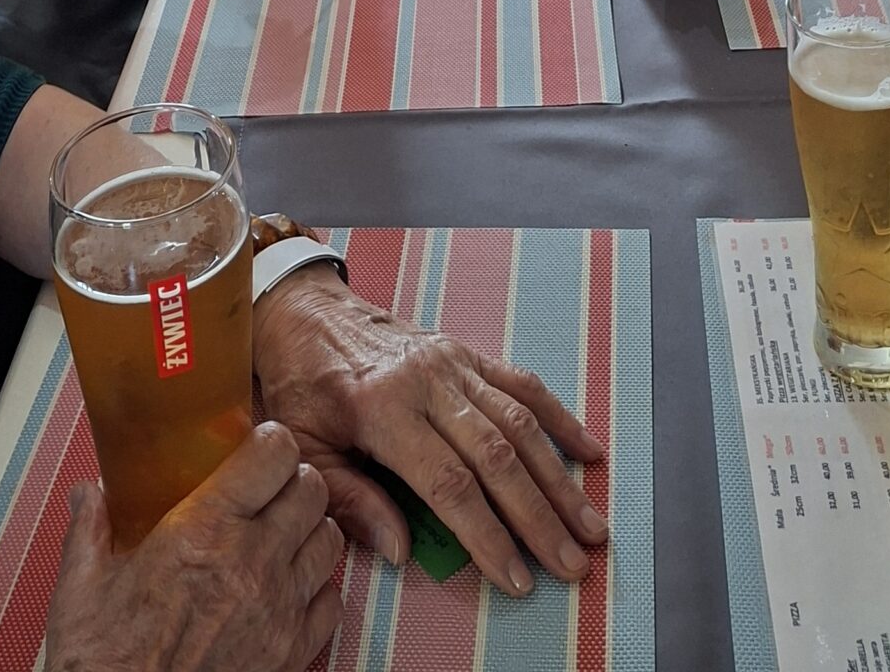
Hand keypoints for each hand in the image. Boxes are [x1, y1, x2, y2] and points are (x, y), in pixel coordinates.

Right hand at [43, 424, 343, 671]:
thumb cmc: (107, 666)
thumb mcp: (82, 590)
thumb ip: (89, 530)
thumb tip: (88, 492)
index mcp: (204, 532)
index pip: (275, 453)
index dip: (271, 442)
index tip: (256, 448)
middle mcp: (252, 563)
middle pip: (312, 489)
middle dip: (294, 481)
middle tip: (268, 491)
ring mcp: (278, 611)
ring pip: (329, 539)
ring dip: (309, 531)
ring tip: (281, 537)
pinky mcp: (292, 654)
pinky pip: (332, 601)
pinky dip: (317, 589)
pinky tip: (287, 590)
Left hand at [251, 266, 606, 598]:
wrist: (304, 309)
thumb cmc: (299, 382)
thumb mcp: (302, 446)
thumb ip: (349, 499)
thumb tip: (400, 550)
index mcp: (384, 408)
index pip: (449, 484)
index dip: (487, 536)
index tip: (516, 580)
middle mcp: (428, 382)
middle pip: (498, 458)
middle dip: (540, 519)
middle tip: (572, 566)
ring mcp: (453, 364)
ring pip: (520, 424)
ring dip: (559, 480)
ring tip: (591, 528)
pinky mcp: (466, 352)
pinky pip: (522, 384)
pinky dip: (559, 418)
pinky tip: (588, 451)